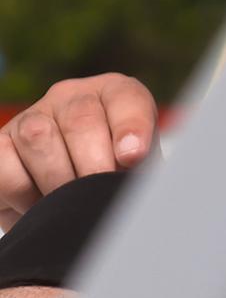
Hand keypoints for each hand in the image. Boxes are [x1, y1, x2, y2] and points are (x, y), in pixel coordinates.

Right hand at [0, 73, 157, 229]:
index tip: (133, 158)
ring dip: (57, 179)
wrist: (76, 203)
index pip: (126, 97)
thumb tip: (132, 164)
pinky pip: (4, 166)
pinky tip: (40, 204)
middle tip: (98, 193)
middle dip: (93, 165)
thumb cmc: (116, 180)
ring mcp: (31, 117)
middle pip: (80, 119)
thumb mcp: (138, 169)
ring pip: (37, 136)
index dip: (130, 126)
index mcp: (115, 94)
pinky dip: (23, 193)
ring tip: (70, 202)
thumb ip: (140, 164)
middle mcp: (71, 97)